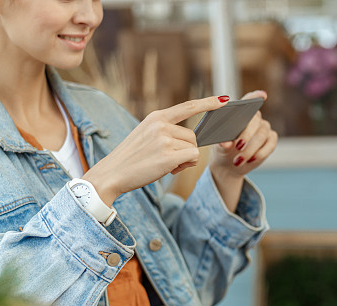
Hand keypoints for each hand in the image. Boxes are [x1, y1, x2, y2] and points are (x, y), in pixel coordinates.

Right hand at [83, 96, 229, 205]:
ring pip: (193, 148)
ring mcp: (164, 139)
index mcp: (156, 117)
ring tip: (164, 164)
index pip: (187, 107)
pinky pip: (192, 158)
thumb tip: (194, 139)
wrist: (112, 173)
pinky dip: (185, 166)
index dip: (207, 103)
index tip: (224, 100)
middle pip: (193, 136)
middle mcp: (161, 125)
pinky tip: (169, 169)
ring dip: (185, 160)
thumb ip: (167, 132)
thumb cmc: (132, 158)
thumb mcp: (146, 136)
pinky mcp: (167, 155)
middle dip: (187, 150)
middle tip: (168, 159)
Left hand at [209, 90, 277, 182]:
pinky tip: (251, 160)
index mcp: (241, 113)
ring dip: (250, 148)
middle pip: (255, 120)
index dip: (256, 97)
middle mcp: (255, 118)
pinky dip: (260, 153)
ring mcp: (264, 128)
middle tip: (238, 146)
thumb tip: (226, 143)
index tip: (262, 96)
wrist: (230, 164)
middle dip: (247, 134)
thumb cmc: (224, 150)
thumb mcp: (220, 147)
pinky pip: (270, 145)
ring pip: (262, 134)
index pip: (249, 100)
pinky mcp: (271, 140)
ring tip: (238, 160)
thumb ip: (222, 143)